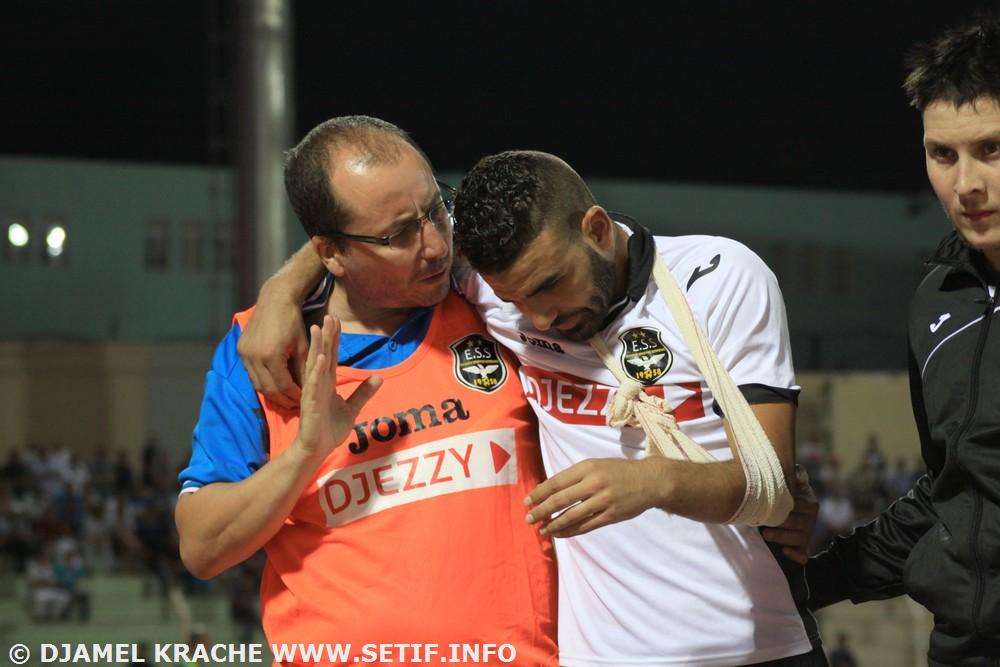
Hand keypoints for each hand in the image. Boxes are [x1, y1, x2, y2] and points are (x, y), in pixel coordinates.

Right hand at [238, 283, 309, 408]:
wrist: (275, 300)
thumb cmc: (294, 322)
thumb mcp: (303, 347)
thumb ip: (303, 370)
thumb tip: (306, 390)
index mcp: (271, 356)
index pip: (282, 386)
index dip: (293, 395)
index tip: (303, 400)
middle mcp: (253, 357)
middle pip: (267, 388)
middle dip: (282, 399)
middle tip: (294, 404)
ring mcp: (244, 354)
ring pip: (257, 383)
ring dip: (271, 392)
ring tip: (284, 396)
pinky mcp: (240, 350)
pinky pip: (250, 373)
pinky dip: (262, 381)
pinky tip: (273, 383)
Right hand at [295, 316, 381, 461]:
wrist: (317, 449)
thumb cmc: (329, 429)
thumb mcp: (352, 408)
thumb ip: (363, 393)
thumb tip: (379, 377)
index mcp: (328, 383)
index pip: (332, 356)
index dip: (334, 339)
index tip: (337, 321)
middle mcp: (319, 384)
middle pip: (323, 354)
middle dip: (325, 335)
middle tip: (328, 315)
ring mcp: (313, 392)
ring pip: (316, 365)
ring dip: (317, 347)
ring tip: (317, 328)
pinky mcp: (310, 404)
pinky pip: (313, 385)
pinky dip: (316, 371)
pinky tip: (320, 358)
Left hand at [525, 458, 664, 537]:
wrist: (650, 480)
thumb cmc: (618, 471)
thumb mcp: (596, 465)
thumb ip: (575, 476)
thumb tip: (550, 490)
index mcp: (588, 467)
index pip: (557, 482)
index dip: (540, 493)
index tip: (528, 501)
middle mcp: (594, 483)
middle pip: (561, 499)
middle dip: (542, 510)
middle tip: (529, 518)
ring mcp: (604, 501)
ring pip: (572, 515)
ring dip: (554, 524)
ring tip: (542, 529)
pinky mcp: (611, 515)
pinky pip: (586, 526)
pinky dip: (570, 531)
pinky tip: (560, 533)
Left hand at [760, 464, 817, 563]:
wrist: (780, 509)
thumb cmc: (781, 493)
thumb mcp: (787, 481)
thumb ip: (792, 475)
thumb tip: (796, 471)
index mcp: (810, 502)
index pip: (798, 506)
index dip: (783, 507)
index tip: (768, 506)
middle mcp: (811, 519)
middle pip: (798, 524)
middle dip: (780, 524)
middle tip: (762, 522)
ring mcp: (807, 534)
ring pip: (799, 539)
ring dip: (782, 538)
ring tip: (765, 534)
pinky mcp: (802, 547)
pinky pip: (803, 555)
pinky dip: (796, 555)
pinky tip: (785, 552)